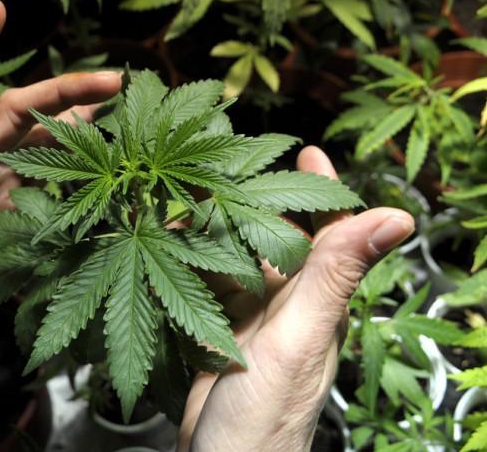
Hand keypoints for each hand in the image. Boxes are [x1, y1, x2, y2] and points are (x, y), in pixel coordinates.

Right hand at [177, 147, 414, 451]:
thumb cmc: (265, 417)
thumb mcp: (300, 338)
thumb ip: (337, 276)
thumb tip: (395, 217)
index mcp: (316, 303)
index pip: (327, 233)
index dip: (319, 192)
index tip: (306, 151)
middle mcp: (287, 308)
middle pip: (273, 240)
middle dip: (250, 202)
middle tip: (219, 169)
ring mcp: (251, 322)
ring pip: (235, 261)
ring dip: (212, 230)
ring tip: (183, 203)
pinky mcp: (218, 337)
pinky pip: (207, 289)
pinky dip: (190, 265)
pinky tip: (171, 248)